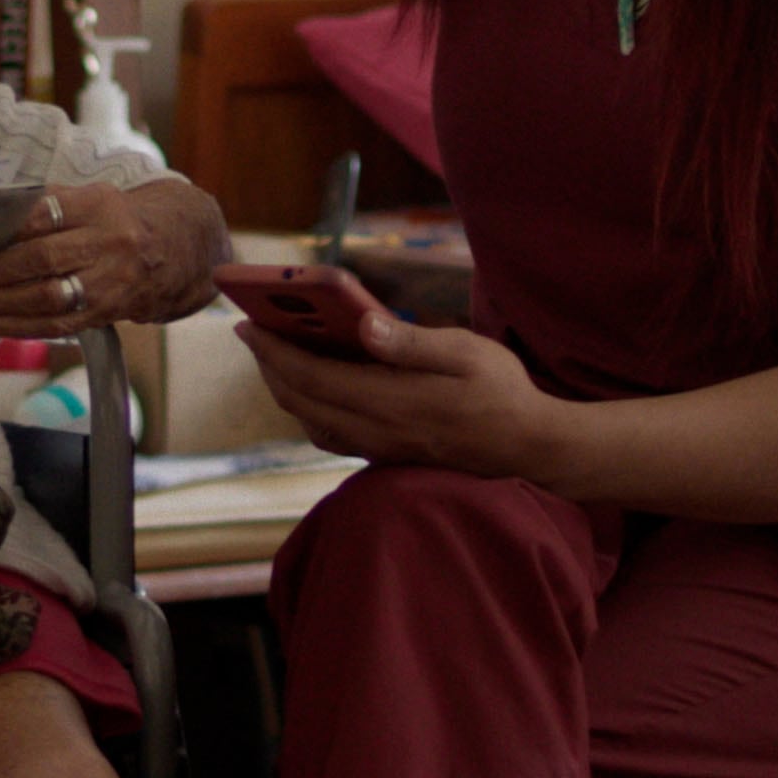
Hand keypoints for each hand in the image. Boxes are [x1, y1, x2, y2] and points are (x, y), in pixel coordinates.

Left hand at [0, 183, 186, 337]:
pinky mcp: (109, 311)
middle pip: (42, 259)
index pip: (42, 215)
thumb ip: (49, 204)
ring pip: (49, 297)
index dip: (3, 234)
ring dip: (2, 304)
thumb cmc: (119, 220)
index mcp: (99, 204)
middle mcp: (109, 242)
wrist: (177, 249)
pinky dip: (21, 326)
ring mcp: (111, 281)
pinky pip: (60, 324)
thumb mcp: (92, 197)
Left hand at [237, 310, 560, 478]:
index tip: (247, 324)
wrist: (530, 447)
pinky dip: (310, 410)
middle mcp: (378, 430)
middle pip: (302, 402)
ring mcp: (382, 447)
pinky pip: (332, 435)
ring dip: (286, 390)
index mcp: (391, 400)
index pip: (312, 377)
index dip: (273, 351)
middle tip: (251, 332)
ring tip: (275, 356)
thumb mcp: (465, 353)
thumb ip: (412, 342)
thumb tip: (365, 323)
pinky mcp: (390, 454)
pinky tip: (315, 388)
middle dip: (269, 367)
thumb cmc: (502, 390)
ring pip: (313, 422)